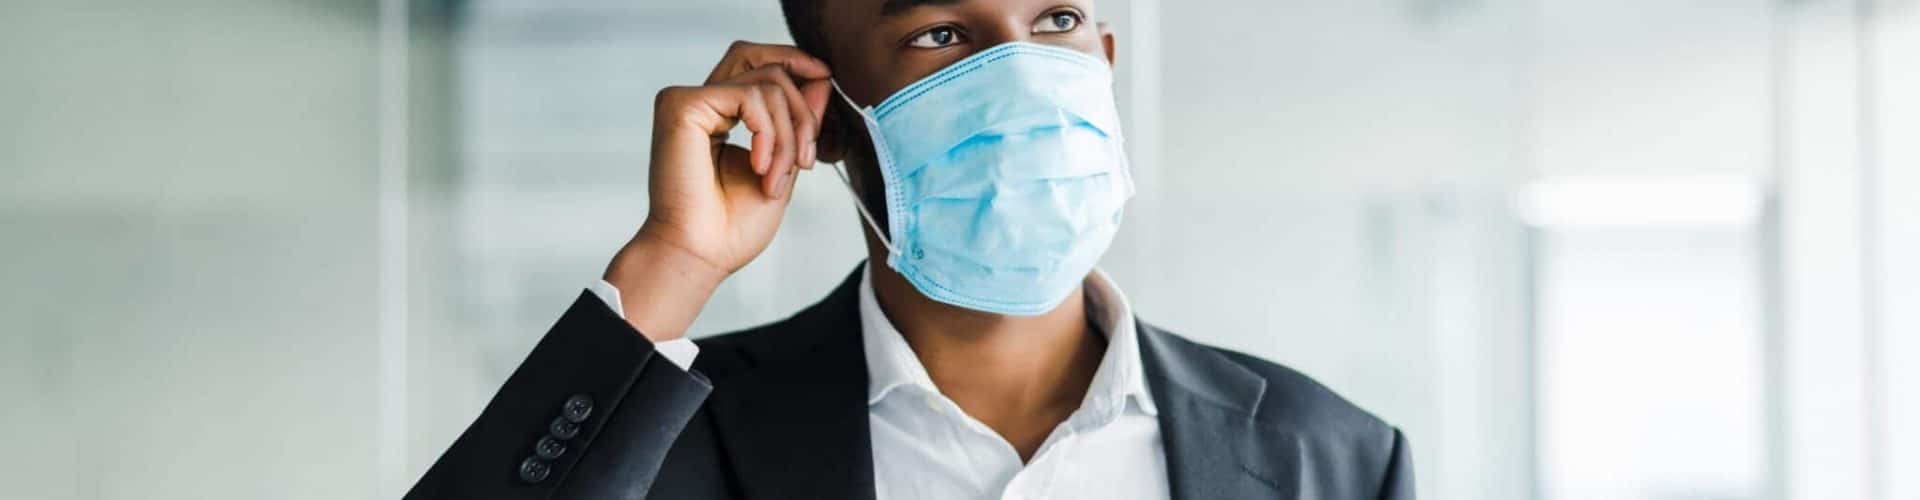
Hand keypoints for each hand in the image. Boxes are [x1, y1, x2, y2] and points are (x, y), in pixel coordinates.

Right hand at [605, 41, 832, 340]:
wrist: (701, 255)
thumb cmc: (732, 227)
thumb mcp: (783, 165)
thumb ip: (799, 122)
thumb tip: (821, 78)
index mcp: (720, 113)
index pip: (761, 65)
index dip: (797, 67)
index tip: (826, 85)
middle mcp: (702, 101)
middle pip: (768, 62)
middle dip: (802, 107)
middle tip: (808, 159)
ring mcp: (689, 100)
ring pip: (769, 82)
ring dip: (789, 135)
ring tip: (777, 178)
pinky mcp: (682, 105)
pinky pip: (751, 96)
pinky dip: (769, 134)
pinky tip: (760, 168)